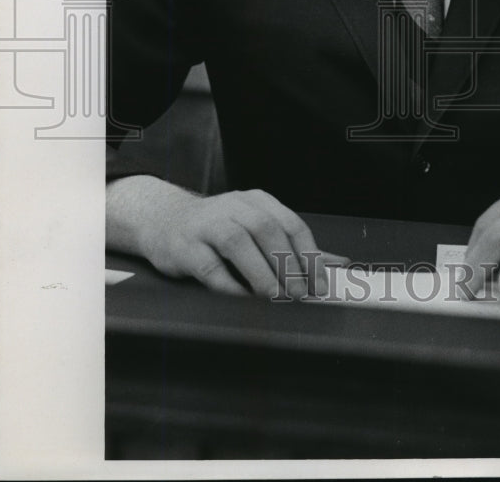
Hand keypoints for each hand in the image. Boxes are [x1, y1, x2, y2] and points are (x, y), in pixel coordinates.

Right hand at [107, 176, 346, 296]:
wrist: (163, 221)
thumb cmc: (217, 228)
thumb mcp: (255, 227)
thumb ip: (293, 246)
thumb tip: (336, 263)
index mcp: (257, 201)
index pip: (291, 224)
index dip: (309, 255)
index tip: (320, 284)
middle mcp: (234, 206)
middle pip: (267, 229)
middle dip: (287, 264)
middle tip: (299, 294)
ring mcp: (207, 224)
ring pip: (238, 242)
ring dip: (260, 272)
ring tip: (274, 297)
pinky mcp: (185, 246)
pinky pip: (208, 265)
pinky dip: (228, 284)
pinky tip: (241, 299)